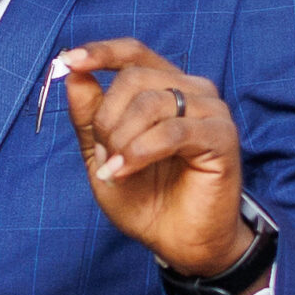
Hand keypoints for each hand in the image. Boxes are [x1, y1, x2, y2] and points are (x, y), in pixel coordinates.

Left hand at [60, 38, 252, 275]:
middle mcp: (191, 91)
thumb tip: (73, 73)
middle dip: (107, 118)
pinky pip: (173, 131)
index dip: (102, 52)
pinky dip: (141, 151)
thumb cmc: (146, 198)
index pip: (134, 52)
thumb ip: (89, 116)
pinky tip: (125, 170)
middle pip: (134, 78)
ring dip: (123, 139)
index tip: (71, 60)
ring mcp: (211, 112)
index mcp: (164, 87)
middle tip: (106, 154)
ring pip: (152, 102)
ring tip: (117, 169)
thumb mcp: (103, 154)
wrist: (177, 242)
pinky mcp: (222, 137)